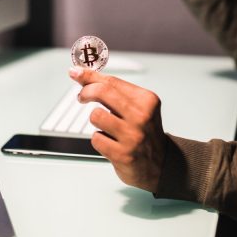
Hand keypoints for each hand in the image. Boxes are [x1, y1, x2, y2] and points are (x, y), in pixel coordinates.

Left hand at [69, 66, 166, 191]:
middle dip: (86, 92)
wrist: (160, 163)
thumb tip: (81, 73)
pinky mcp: (122, 154)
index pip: (112, 82)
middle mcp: (142, 116)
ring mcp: (132, 136)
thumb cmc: (144, 131)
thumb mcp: (137, 106)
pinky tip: (111, 143)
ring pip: (96, 116)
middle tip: (82, 96)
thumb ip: (113, 90)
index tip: (76, 73)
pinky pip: (96, 139)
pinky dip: (99, 140)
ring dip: (96, 121)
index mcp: (147, 100)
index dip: (89, 76)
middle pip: (102, 92)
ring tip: (107, 126)